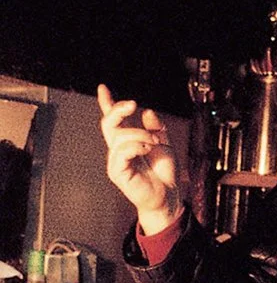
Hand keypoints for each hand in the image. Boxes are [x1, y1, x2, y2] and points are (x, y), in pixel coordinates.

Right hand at [97, 84, 183, 233]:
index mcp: (128, 141)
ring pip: (120, 136)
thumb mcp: (164, 143)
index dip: (108, 104)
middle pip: (109, 123)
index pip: (114, 120)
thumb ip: (155, 127)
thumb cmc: (164, 172)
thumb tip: (146, 112)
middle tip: (133, 104)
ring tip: (153, 142)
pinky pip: (122, 151)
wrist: (168, 194)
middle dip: (118, 109)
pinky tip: (147, 149)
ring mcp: (116, 160)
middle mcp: (119, 149)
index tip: (103, 88)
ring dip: (140, 134)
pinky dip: (137, 146)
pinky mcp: (117, 172)